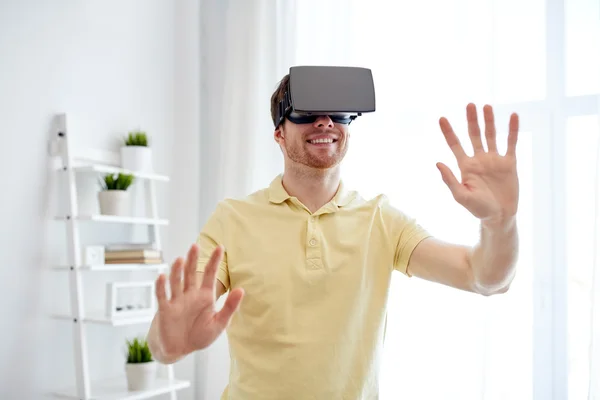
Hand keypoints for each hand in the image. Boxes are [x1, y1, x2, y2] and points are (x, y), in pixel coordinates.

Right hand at [154, 244, 243, 358]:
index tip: (220, 247)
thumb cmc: (199, 336)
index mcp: (205, 296)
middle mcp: (190, 294)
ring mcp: (176, 301)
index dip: (214, 261)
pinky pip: (162, 296)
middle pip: (190, 273)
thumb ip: (230, 307)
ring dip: (177, 271)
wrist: (179, 350)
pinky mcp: (165, 310)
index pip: (210, 274)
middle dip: (192, 260)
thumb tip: (242, 290)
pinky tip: (162, 277)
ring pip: (176, 282)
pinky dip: (162, 287)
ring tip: (180, 259)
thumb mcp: (219, 323)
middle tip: (195, 245)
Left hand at [436, 103, 518, 222]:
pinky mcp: (509, 163)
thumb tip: (437, 162)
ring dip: (489, 121)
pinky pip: (511, 143)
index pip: (455, 144)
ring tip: (486, 106)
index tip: (441, 118)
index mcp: (465, 166)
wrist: (500, 216)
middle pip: (474, 135)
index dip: (448, 132)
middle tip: (469, 104)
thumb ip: (449, 179)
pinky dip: (512, 130)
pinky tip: (513, 116)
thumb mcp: (461, 196)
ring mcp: (494, 160)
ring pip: (491, 136)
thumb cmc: (478, 209)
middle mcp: (479, 160)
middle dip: (471, 120)